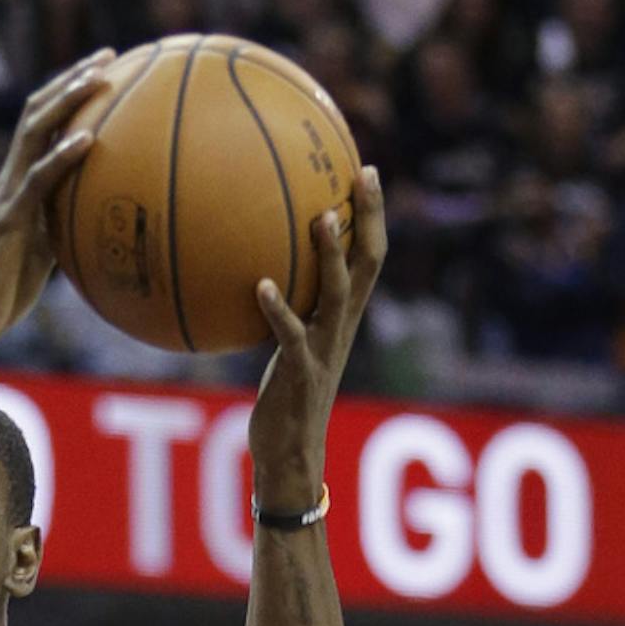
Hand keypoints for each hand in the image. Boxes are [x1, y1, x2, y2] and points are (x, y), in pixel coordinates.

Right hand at [0, 53, 116, 351]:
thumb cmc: (4, 292)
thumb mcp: (43, 249)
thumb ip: (61, 223)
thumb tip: (96, 217)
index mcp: (19, 182)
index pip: (41, 123)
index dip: (69, 92)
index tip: (105, 69)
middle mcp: (11, 179)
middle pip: (38, 112)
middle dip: (73, 78)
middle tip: (109, 55)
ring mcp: (9, 196)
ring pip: (35, 133)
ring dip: (68, 101)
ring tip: (100, 78)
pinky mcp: (10, 220)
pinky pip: (38, 181)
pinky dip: (62, 156)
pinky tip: (88, 139)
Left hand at [248, 164, 386, 514]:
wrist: (289, 458)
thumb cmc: (282, 403)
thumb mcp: (287, 349)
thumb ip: (284, 312)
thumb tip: (252, 272)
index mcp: (341, 320)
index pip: (369, 257)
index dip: (372, 215)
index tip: (364, 168)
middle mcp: (341, 329)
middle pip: (368, 263)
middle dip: (369, 217)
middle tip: (362, 171)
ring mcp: (323, 351)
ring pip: (338, 294)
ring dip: (331, 255)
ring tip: (321, 216)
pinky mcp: (299, 375)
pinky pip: (291, 337)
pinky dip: (278, 310)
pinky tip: (260, 285)